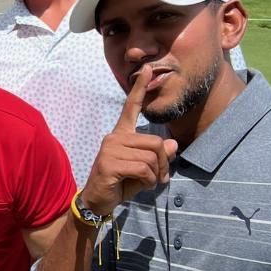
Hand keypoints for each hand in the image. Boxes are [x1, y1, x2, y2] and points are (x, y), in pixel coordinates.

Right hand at [81, 64, 178, 214]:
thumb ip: (158, 156)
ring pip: (151, 157)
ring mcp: (110, 150)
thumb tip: (172, 145)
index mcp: (121, 135)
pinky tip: (141, 185)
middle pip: (155, 142)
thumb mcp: (144, 169)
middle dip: (163, 163)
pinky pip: (143, 169)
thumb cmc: (120, 184)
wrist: (98, 201)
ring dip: (157, 174)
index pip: (131, 108)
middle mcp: (114, 138)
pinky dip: (149, 180)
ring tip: (148, 182)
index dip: (141, 88)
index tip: (148, 69)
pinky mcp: (109, 164)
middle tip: (160, 178)